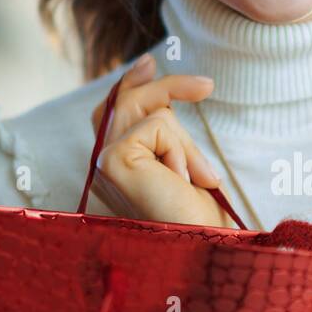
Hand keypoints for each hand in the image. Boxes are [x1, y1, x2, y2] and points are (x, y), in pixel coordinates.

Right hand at [89, 53, 235, 227]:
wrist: (210, 248)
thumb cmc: (200, 216)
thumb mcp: (181, 160)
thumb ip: (163, 129)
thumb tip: (154, 79)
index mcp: (115, 168)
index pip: (110, 110)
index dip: (129, 82)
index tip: (152, 63)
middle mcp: (102, 166)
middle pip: (123, 99)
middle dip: (169, 89)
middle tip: (206, 88)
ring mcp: (102, 163)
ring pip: (146, 108)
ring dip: (185, 141)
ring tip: (199, 178)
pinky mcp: (113, 160)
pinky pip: (157, 124)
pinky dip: (182, 149)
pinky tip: (183, 182)